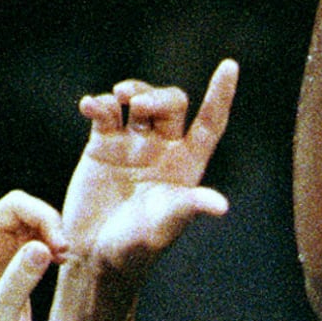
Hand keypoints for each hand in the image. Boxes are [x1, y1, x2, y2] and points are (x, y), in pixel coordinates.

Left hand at [0, 126, 66, 320]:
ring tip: (66, 259)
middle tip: (64, 248)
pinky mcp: (14, 267)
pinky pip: (38, 240)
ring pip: (30, 222)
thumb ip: (20, 280)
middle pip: (14, 206)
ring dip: (52, 232)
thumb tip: (42, 248)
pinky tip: (65, 262)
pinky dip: (54, 244)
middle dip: (43, 218)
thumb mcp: (1, 314)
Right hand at [60, 62, 235, 289]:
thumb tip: (220, 206)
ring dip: (131, 90)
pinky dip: (98, 103)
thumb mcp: (165, 226)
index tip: (230, 65)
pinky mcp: (101, 146)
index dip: (220, 95)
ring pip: (138, 100)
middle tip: (141, 105)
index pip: (210, 123)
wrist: (95, 256)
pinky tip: (91, 107)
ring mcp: (131, 146)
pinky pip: (104, 112)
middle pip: (171, 103)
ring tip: (117, 100)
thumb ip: (189, 207)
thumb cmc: (137, 247)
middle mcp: (163, 151)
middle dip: (158, 96)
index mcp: (187, 166)